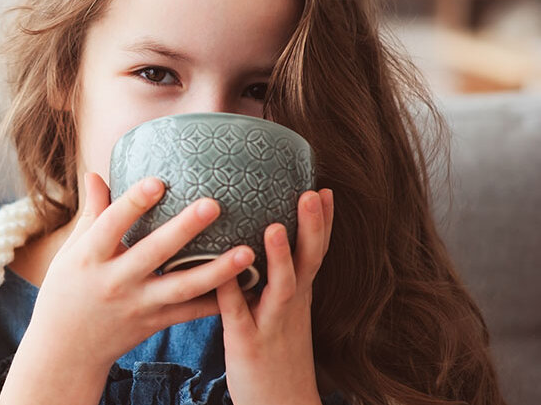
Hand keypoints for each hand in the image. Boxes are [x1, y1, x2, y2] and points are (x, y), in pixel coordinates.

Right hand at [0, 172, 255, 404]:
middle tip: (213, 205)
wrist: (67, 349)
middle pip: (154, 253)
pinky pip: (191, 312)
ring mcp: (138, 305)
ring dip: (217, 271)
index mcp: (89, 257)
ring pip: (182, 287)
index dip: (133, 203)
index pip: (112, 225)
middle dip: (184, 229)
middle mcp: (115, 281)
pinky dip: (219, 301)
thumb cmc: (66, 291)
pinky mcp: (155, 322)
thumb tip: (97, 173)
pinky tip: (247, 287)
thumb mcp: (71, 252)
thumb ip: (91, 214)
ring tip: (247, 252)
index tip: (158, 181)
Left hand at [215, 188, 334, 404]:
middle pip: (308, 262)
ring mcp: (271, 324)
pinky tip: (221, 272)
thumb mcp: (282, 314)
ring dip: (280, 257)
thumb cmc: (276, 355)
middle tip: (311, 192)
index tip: (323, 188)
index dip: (322, 223)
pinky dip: (231, 292)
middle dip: (312, 227)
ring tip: (275, 226)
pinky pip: (237, 314)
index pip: (315, 253)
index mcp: (298, 296)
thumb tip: (255, 244)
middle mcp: (290, 306)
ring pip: (280, 287)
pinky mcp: (246, 343)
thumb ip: (272, 281)